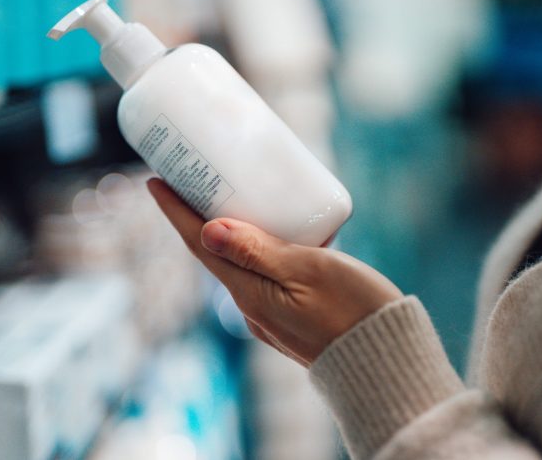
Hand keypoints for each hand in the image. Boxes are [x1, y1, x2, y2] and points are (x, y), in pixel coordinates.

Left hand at [147, 178, 402, 366]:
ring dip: (227, 232)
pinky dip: (256, 249)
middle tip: (191, 179)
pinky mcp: (291, 317)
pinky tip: (274, 234)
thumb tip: (206, 230)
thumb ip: (259, 252)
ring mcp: (270, 315)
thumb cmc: (353, 310)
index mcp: (249, 293)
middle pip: (213, 253)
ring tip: (231, 198)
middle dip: (196, 216)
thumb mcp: (308, 271)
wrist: (386, 361)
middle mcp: (251, 306)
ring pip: (239, 264)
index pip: (199, 245)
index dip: (175, 211)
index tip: (155, 180)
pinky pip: (262, 275)